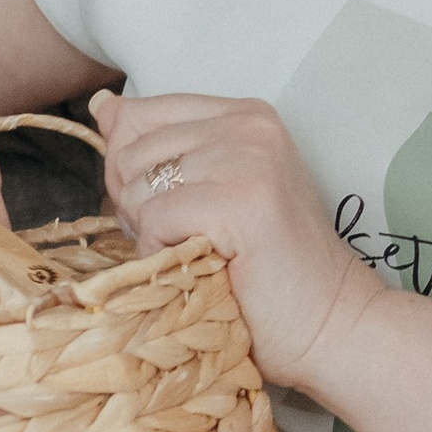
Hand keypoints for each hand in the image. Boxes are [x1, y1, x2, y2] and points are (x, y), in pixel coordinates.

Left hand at [91, 89, 377, 391]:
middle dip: (136, 205)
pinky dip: (162, 256)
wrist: (328, 325)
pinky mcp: (239, 201)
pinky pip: (152, 221)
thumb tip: (103, 106)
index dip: (132, 171)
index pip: (138, 115)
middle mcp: (248, 125)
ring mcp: (247, 158)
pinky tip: (202, 267)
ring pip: (137, 187)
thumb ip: (158, 149)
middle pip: (128, 152)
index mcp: (243, 115)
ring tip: (199, 253)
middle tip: (186, 239)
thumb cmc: (264, 270)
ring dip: (150, 234)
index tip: (172, 208)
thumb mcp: (208, 192)